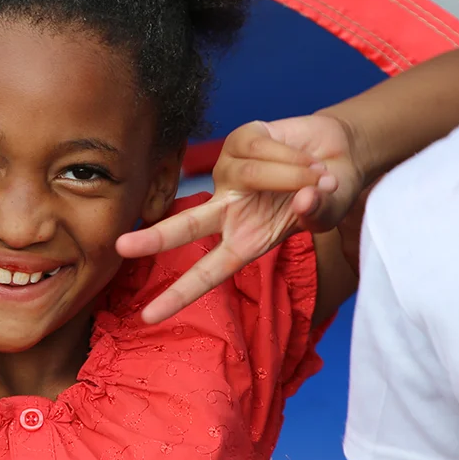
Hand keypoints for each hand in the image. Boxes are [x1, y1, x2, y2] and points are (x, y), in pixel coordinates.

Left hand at [116, 114, 363, 323]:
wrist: (338, 153)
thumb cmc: (329, 193)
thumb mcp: (326, 212)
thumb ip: (316, 213)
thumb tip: (305, 201)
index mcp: (246, 239)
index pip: (208, 272)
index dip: (180, 294)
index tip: (147, 318)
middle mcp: (229, 208)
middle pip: (188, 224)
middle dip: (156, 237)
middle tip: (120, 246)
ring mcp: (229, 173)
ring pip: (252, 174)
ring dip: (294, 175)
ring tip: (320, 176)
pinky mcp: (237, 141)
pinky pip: (261, 148)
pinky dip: (293, 155)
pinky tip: (307, 158)